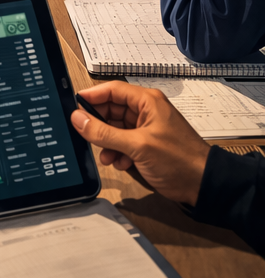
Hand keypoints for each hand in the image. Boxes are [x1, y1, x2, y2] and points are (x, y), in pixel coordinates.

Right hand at [71, 81, 209, 205]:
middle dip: (98, 125)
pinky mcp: (146, 145)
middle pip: (111, 110)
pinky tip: (119, 163)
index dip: (92, 97)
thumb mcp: (137, 146)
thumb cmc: (179, 160)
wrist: (203, 187)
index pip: (112, 90)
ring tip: (105, 156)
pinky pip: (122, 142)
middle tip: (85, 135)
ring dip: (106, 142)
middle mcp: (145, 111)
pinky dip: (117, 152)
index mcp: (147, 102)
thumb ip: (104, 133)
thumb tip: (78, 119)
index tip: (74, 106)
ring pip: (114, 128)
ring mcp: (146, 129)